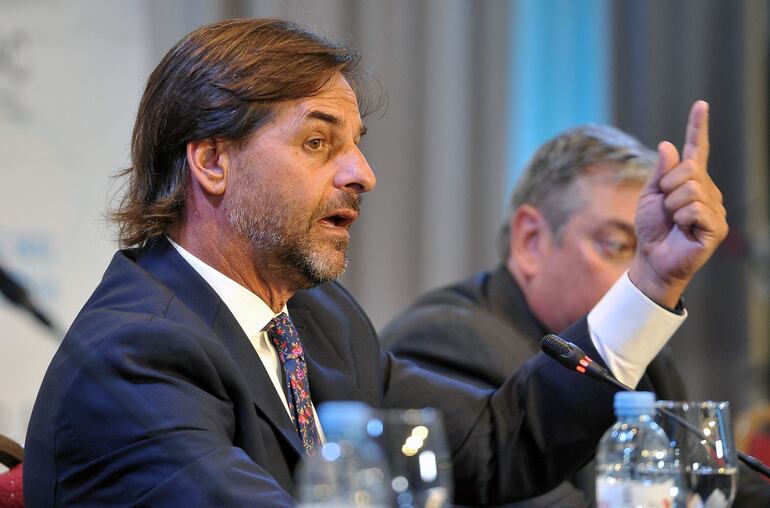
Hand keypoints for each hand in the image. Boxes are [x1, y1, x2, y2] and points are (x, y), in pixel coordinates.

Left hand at [629, 100, 727, 306]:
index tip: (700, 105)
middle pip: (689, 170)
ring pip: (690, 190)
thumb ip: (660, 172)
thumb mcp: (650, 195)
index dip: (698, 127)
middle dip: (668, 187)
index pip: (697, 149)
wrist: (652, 258)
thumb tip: (667, 145)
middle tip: (666, 208)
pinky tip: (684, 230)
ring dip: (673, 206)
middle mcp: (707, 190)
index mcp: (690, 181)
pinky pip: (695, 209)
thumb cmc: (652, 228)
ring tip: (674, 221)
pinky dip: (682, 219)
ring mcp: (715, 208)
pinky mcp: (717, 226)